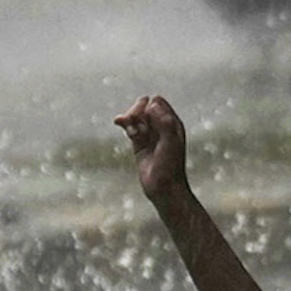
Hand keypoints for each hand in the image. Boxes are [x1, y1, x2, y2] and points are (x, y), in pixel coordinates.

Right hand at [115, 94, 190, 208]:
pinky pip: (130, 128)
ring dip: (129, 117)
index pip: (157, 102)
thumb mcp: (170, 142)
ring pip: (136, 117)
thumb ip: (164, 122)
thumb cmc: (170, 166)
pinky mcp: (138, 144)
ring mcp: (149, 135)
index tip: (145, 118)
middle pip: (144, 107)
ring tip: (124, 124)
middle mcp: (161, 127)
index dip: (148, 106)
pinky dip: (125, 124)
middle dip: (136, 110)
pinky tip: (118, 123)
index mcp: (172, 123)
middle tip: (132, 119)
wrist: (163, 188)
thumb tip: (151, 105)